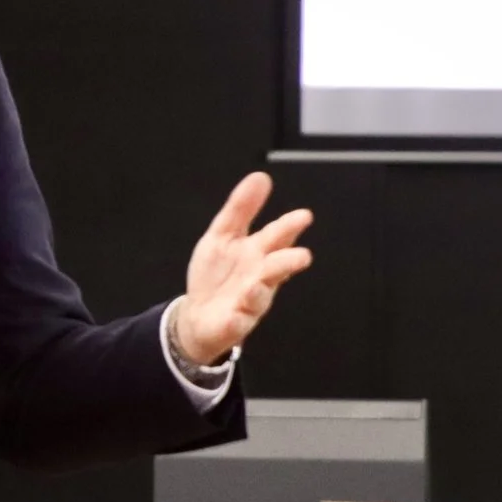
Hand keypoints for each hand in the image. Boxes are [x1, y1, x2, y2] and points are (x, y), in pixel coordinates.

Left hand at [170, 171, 312, 366]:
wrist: (197, 314)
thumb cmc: (217, 273)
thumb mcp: (223, 234)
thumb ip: (242, 208)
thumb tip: (261, 177)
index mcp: (258, 252)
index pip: (276, 237)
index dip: (289, 227)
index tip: (303, 216)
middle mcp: (259, 277)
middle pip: (275, 267)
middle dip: (288, 262)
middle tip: (302, 256)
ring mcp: (249, 302)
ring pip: (260, 296)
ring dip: (260, 290)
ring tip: (256, 285)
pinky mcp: (234, 324)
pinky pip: (236, 324)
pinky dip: (236, 321)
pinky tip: (235, 316)